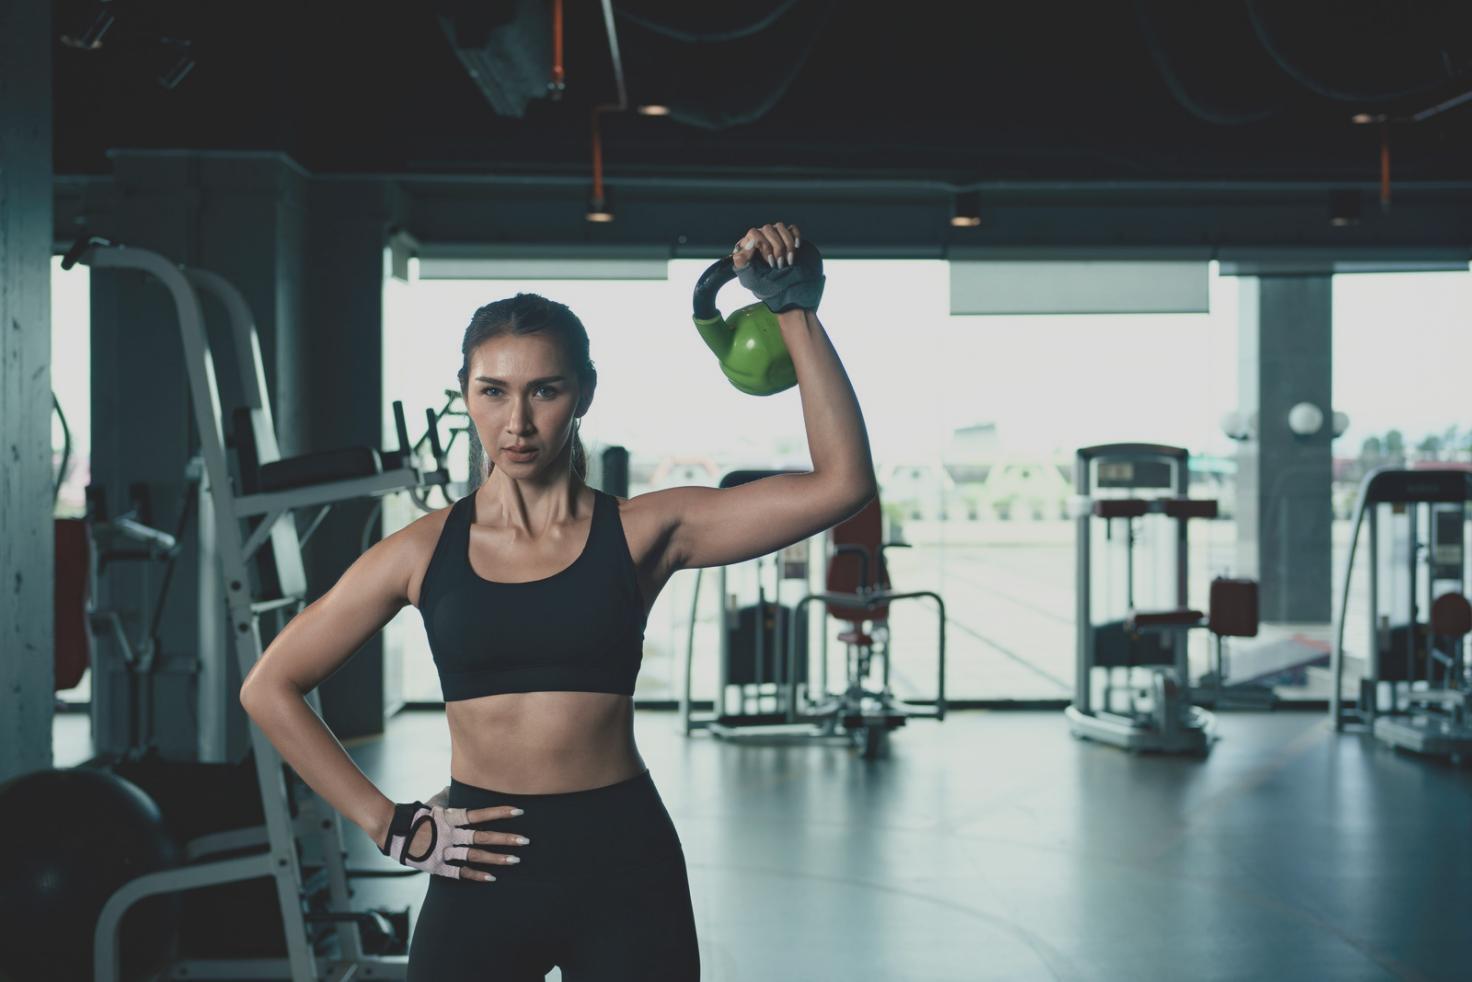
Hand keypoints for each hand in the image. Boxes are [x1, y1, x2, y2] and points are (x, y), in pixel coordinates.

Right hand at [377, 799, 529, 881]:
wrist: (392, 831)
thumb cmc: (417, 815)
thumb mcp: (434, 803)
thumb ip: (449, 796)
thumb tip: (454, 786)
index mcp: (450, 817)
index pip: (479, 814)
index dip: (498, 812)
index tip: (519, 811)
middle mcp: (449, 834)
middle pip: (481, 837)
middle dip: (505, 839)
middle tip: (525, 841)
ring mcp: (444, 851)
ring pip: (474, 855)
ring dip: (495, 858)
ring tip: (515, 860)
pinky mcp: (437, 866)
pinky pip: (459, 872)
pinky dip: (475, 875)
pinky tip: (491, 878)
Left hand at [732, 222, 824, 313]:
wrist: (789, 294)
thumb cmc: (768, 288)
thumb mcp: (749, 278)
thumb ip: (741, 261)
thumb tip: (748, 242)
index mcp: (749, 247)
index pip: (753, 233)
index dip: (763, 246)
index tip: (769, 262)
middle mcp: (762, 239)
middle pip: (768, 229)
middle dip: (776, 247)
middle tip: (779, 265)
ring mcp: (776, 238)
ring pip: (780, 227)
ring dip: (787, 244)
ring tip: (789, 261)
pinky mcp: (791, 239)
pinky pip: (793, 229)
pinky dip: (795, 236)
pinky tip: (797, 248)